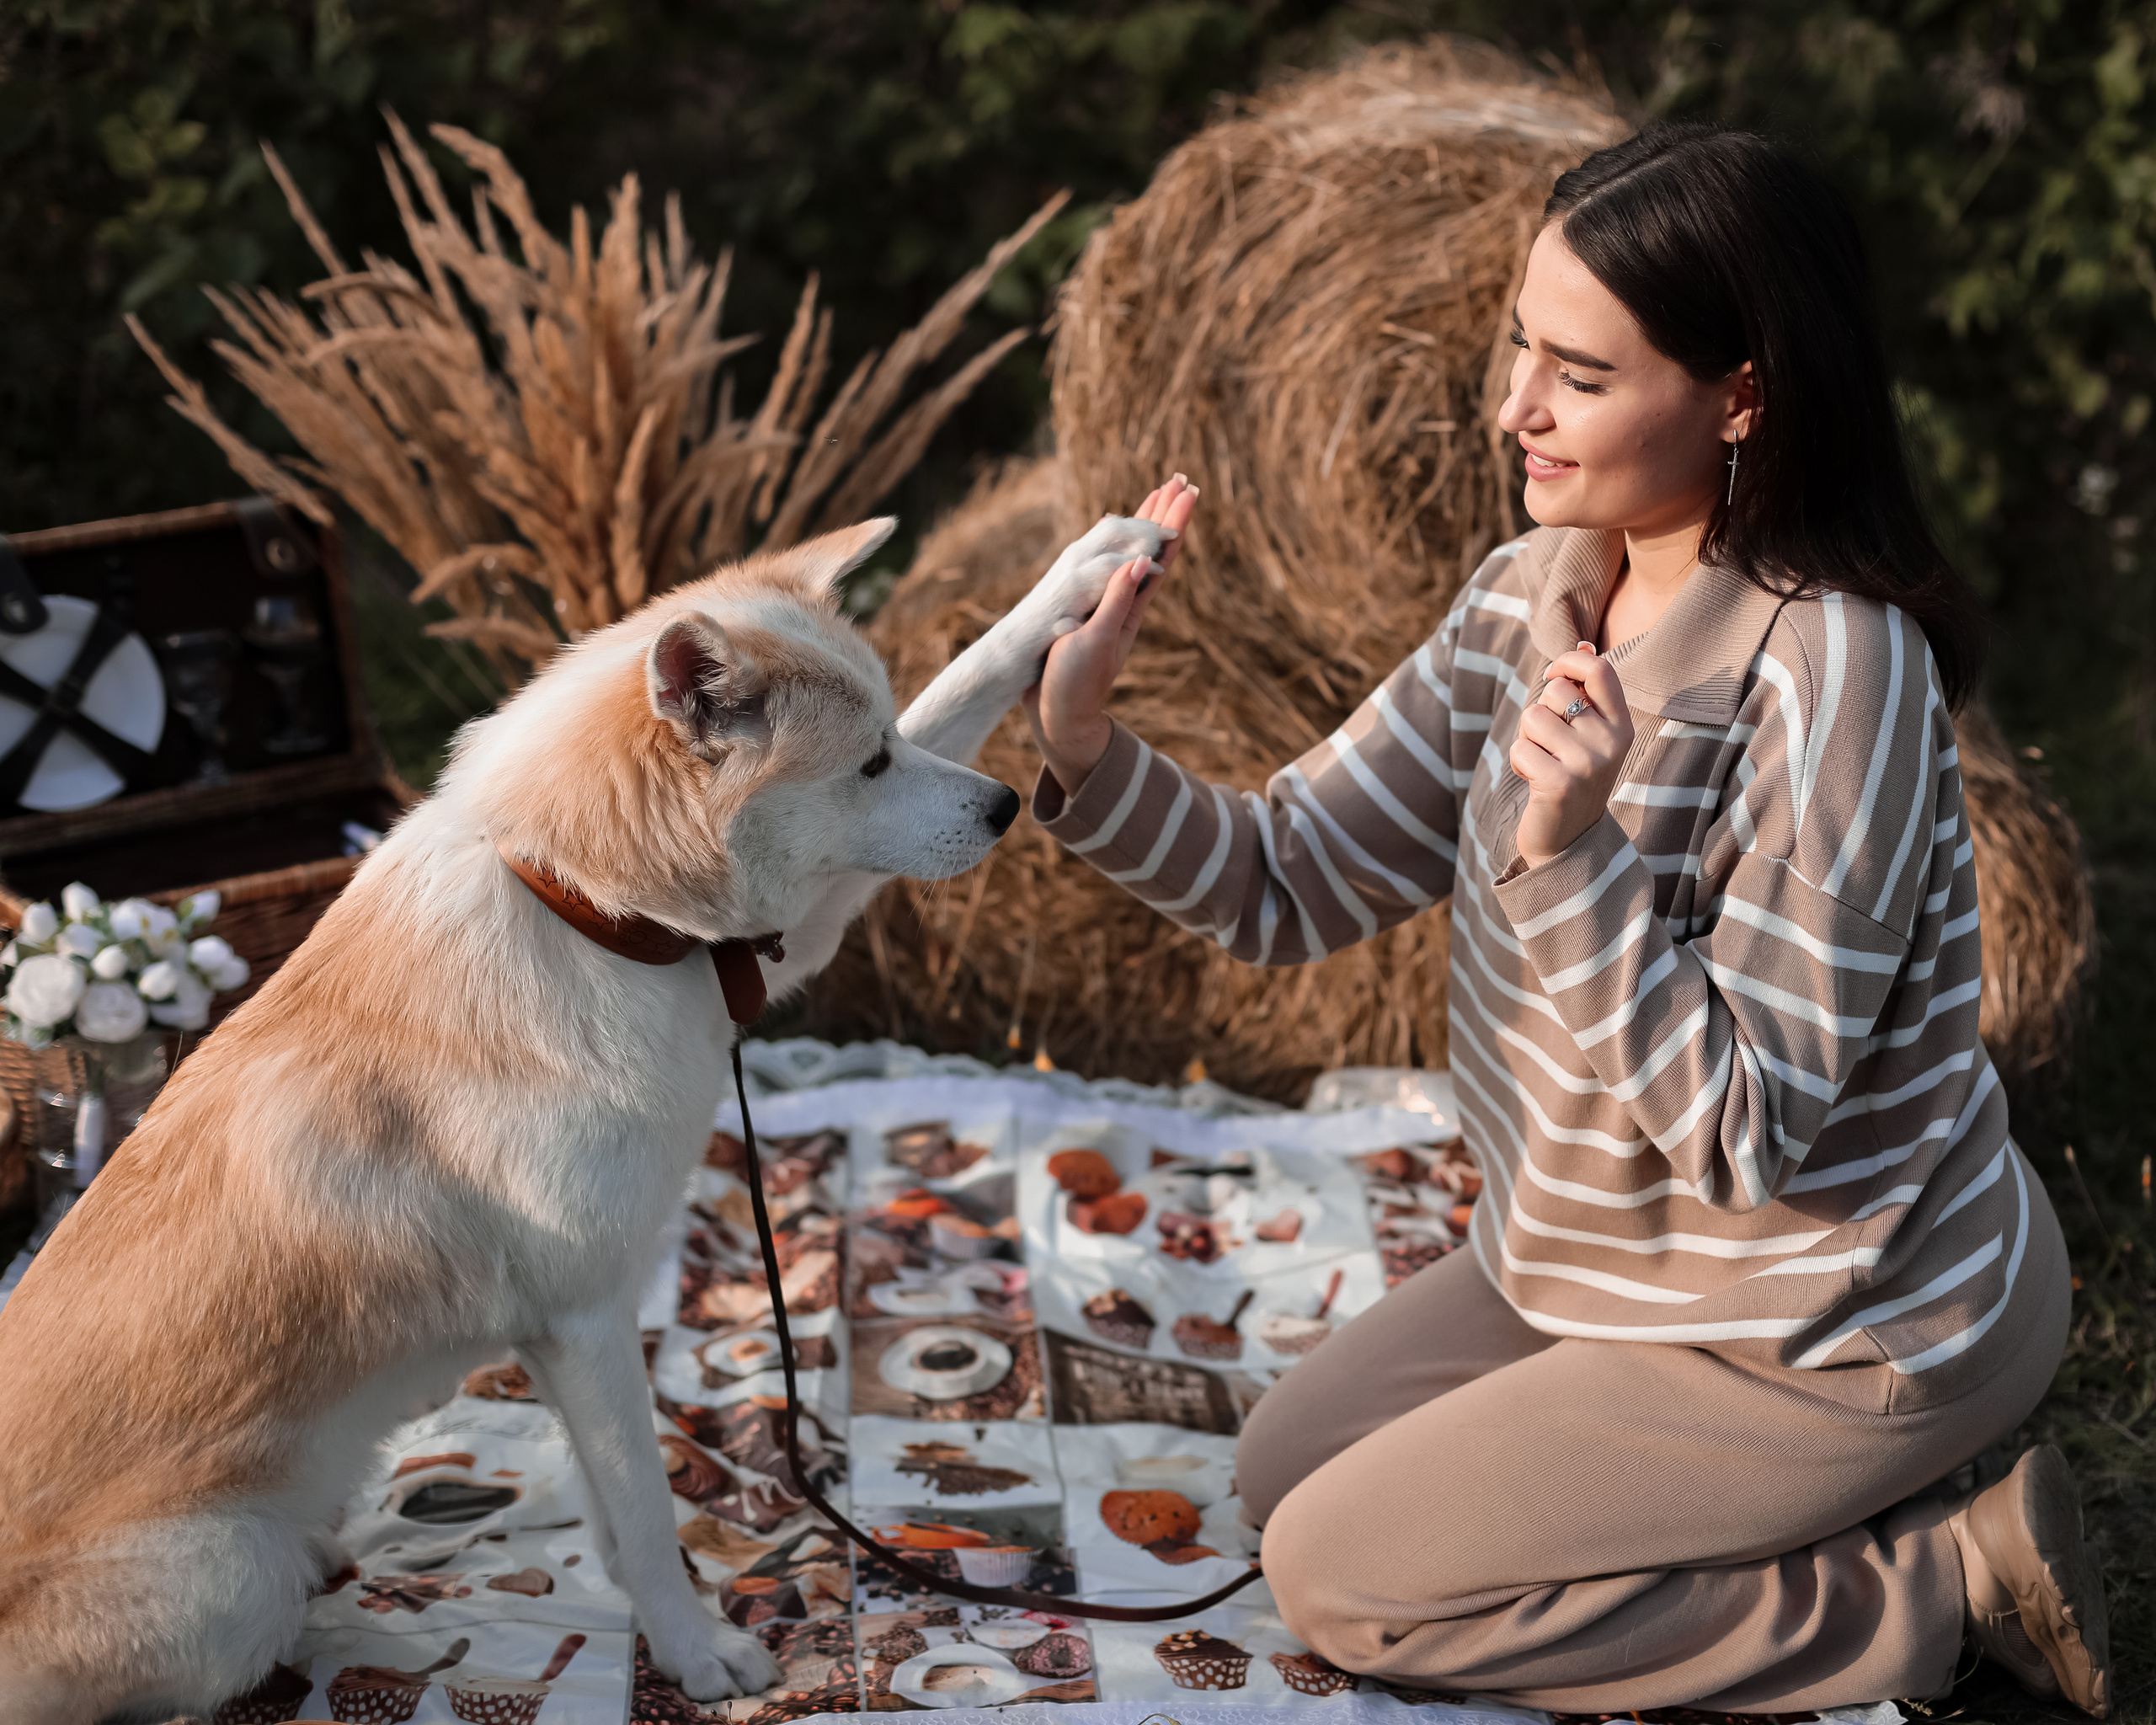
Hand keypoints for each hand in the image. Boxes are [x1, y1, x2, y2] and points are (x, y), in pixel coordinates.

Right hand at [1024, 474, 1198, 792]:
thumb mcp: (1097, 641)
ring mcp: (1110, 608)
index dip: (1173, 523)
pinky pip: (1111, 570)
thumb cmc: (1075, 683)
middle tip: (1181, 479)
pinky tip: (1119, 540)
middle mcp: (1126, 604)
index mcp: (1131, 608)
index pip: (1160, 557)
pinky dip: (1118, 548)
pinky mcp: (1090, 614)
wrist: (1058, 716)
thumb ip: (1117, 601)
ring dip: (1146, 526)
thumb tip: (1143, 562)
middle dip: (1165, 514)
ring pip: (1134, 556)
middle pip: (1153, 550)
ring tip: (1158, 496)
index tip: (1186, 490)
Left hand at [1510, 642, 1632, 867]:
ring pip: (1533, 717)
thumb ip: (1585, 690)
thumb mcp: (1587, 733)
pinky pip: (1520, 748)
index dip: (1568, 662)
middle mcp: (1612, 742)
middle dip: (1540, 713)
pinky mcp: (1561, 784)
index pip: (1599, 668)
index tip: (1551, 677)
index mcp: (1622, 725)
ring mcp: (1589, 764)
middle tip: (1550, 745)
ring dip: (1527, 739)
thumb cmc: (1572, 776)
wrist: (1569, 841)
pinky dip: (1519, 763)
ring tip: (1543, 763)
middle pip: (1556, 691)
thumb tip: (1584, 641)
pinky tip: (1536, 782)